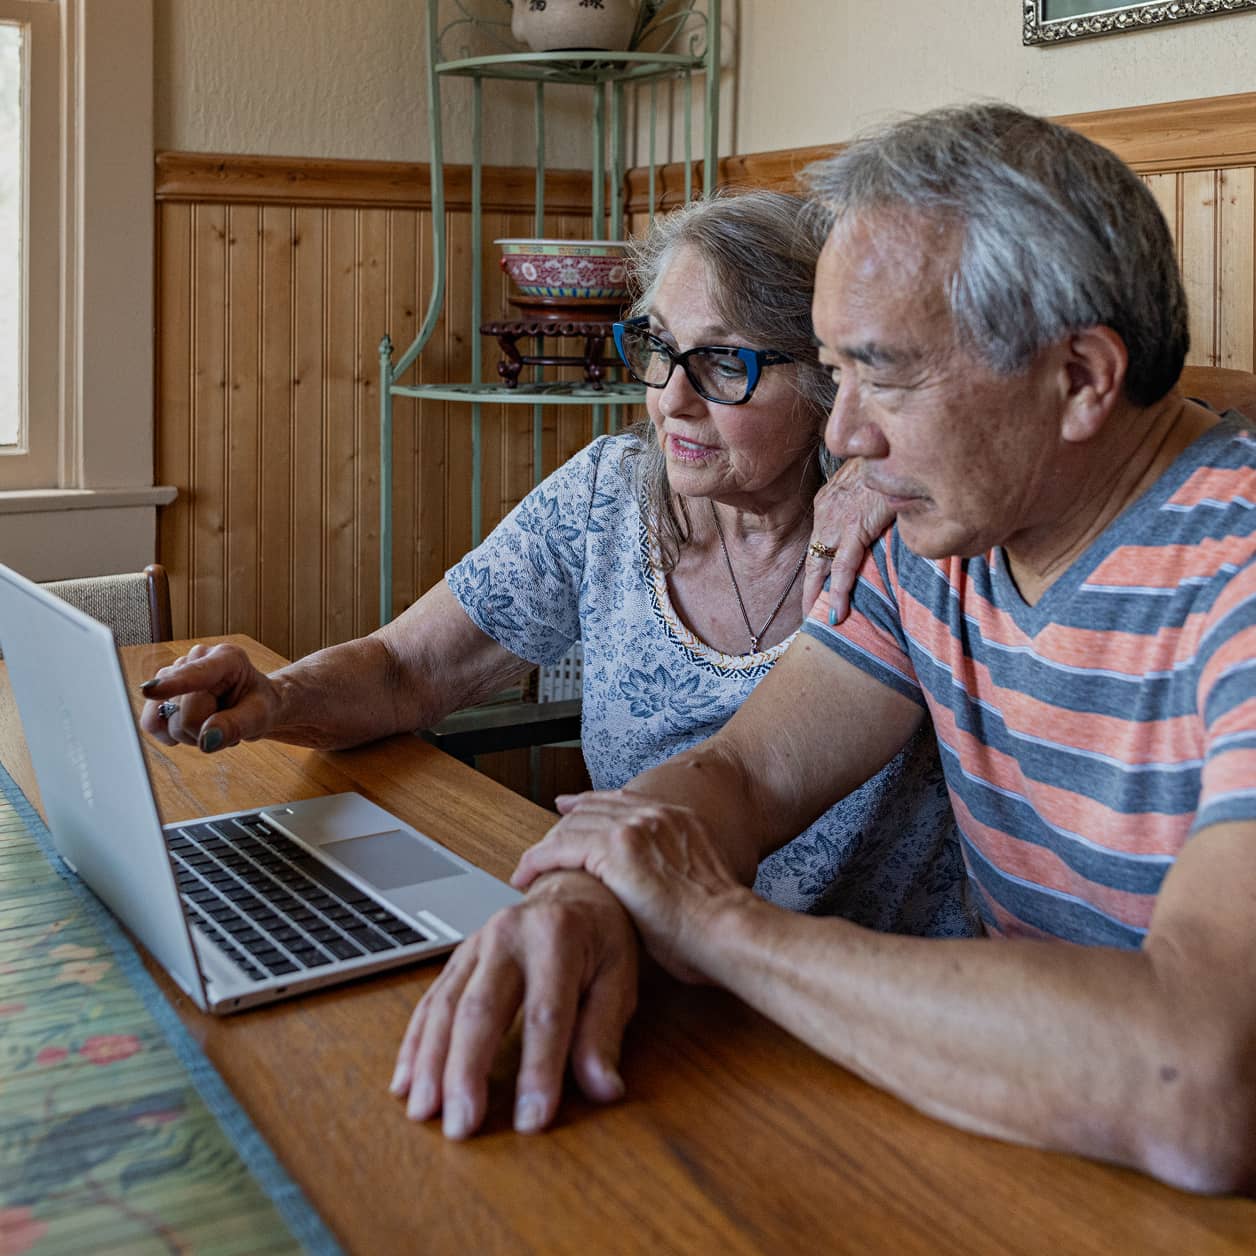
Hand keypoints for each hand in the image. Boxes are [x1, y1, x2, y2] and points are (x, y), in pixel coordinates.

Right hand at [138, 642, 279, 752]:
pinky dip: (172, 734)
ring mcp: (173, 673)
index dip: (174, 684)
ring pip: (165, 719)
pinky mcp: (160, 691)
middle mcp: (195, 659)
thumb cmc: (259, 704)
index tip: (150, 690)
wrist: (252, 703)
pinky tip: (193, 726)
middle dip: (204, 728)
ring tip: (212, 722)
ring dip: (190, 733)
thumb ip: (236, 725)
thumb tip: (206, 740)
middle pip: (184, 713)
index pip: (197, 674)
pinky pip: (152, 723)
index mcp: (226, 658)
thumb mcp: (260, 716)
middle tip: (226, 721)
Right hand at [390, 871, 637, 1138]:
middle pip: (480, 1009)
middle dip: (466, 1072)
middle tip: (461, 1127)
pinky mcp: (458, 958)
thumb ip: (604, 1033)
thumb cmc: (602, 939)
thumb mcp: (619, 978)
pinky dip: (415, 1044)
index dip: (538, 1071)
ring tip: (424, 1113)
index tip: (531, 1121)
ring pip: (445, 1006)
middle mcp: (509, 935)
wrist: (575, 890)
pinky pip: (430, 1002)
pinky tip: (405, 1082)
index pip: (546, 1014)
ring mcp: (477, 944)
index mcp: (558, 936)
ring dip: (430, 1063)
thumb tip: (603, 1088)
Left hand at [513, 790, 751, 982]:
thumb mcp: (696, 884)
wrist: (728, 929)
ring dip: (545, 848)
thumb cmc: (717, 928)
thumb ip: (670, 876)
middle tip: (539, 846)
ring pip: (572, 827)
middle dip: (560, 826)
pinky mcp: (613, 850)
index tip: (568, 808)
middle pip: (591, 810)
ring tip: (528, 869)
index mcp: (678, 818)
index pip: (621, 802)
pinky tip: (526, 875)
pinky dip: (539, 860)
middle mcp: (655, 815)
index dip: (589, 804)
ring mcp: (634, 828)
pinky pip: (561, 847)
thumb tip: (653, 897)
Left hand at [802, 458, 895, 622]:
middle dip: (811, 588)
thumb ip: (866, 497)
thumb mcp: (871, 478)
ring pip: (823, 568)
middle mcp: (826, 513)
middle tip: (807, 614)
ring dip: (820, 597)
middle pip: (814, 558)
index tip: (818, 583)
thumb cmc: (888, 457)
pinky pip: (843, 568)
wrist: (892, 445)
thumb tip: (876, 511)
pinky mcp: (854, 529)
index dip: (818, 564)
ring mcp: (837, 522)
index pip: (820, 540)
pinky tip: (838, 612)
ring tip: (820, 622)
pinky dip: (839, 592)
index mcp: (828, 500)